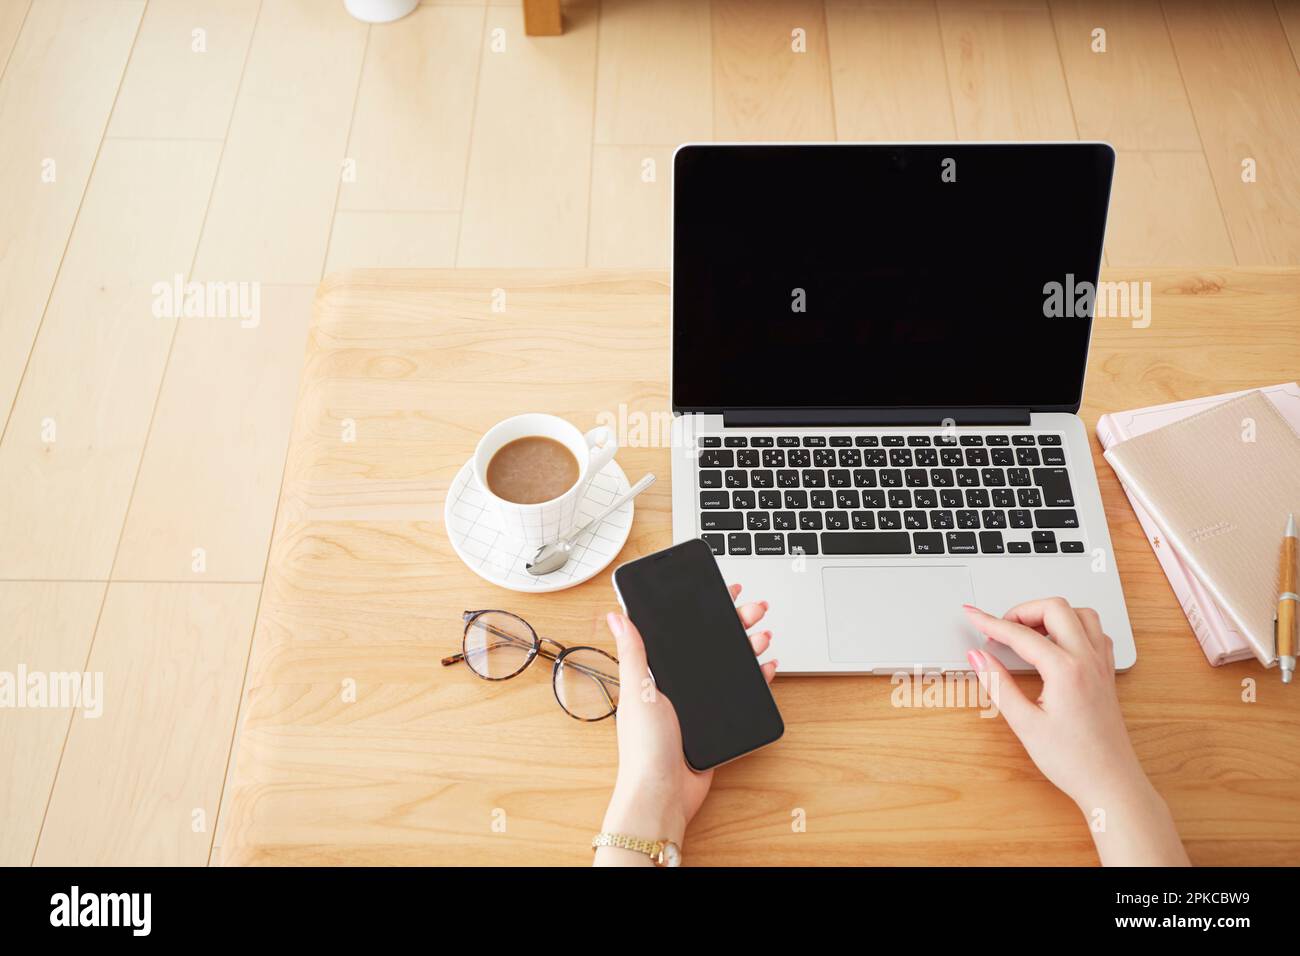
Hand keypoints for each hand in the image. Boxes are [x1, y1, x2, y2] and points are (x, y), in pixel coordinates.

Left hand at [595, 584, 776, 865]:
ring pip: (728, 665)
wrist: (664, 793)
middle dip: (733, 624)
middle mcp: (677, 685)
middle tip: (753, 608)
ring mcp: (698, 704)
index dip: (701, 610)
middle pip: (710, 645)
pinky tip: (766, 666)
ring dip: (747, 646)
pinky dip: (756, 678)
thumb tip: (615, 615)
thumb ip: (633, 652)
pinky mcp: (716, 722)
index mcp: (655, 673)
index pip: (680, 632)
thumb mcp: (638, 691)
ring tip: (763, 633)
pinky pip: (740, 693)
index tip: (720, 592)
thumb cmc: (643, 747)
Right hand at [964, 598, 1187, 865]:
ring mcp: (1102, 665)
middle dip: (1023, 610)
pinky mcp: (1107, 674)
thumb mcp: (1025, 724)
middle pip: (1056, 608)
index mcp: (1066, 670)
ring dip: (1052, 614)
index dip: (990, 623)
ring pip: (1082, 614)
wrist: (1111, 784)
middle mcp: (1088, 660)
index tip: (973, 616)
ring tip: (1028, 632)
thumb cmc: (1073, 761)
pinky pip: (1096, 633)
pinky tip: (1057, 644)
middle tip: (1000, 628)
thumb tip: (978, 658)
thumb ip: (998, 685)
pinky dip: (1074, 627)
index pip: (1020, 635)